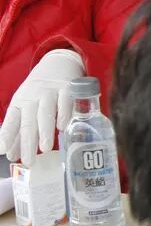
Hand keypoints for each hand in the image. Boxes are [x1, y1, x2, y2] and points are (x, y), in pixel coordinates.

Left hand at [0, 50, 84, 165]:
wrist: (57, 64)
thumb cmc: (39, 93)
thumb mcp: (26, 108)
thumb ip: (21, 131)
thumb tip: (12, 156)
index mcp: (20, 104)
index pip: (11, 121)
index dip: (7, 136)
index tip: (4, 151)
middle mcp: (32, 98)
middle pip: (28, 122)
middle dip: (28, 142)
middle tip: (29, 161)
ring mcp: (50, 92)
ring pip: (45, 112)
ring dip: (44, 130)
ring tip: (44, 148)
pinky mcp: (68, 88)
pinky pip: (66, 101)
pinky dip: (64, 113)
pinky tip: (63, 126)